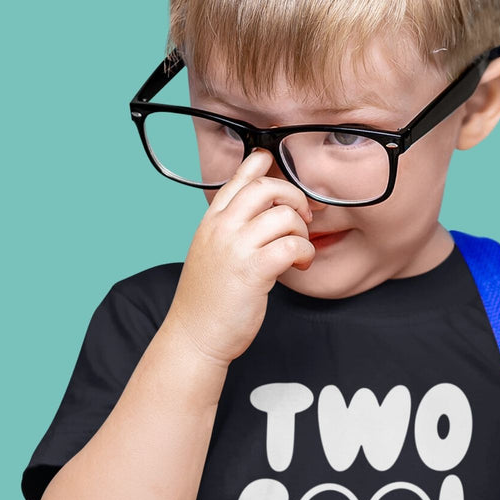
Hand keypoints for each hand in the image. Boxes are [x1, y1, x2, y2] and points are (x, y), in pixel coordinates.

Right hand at [166, 150, 314, 366]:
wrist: (195, 335)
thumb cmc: (208, 298)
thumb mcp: (212, 251)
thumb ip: (232, 227)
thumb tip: (265, 209)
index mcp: (212, 220)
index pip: (239, 178)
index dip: (263, 165)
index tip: (279, 170)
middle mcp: (222, 228)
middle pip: (266, 186)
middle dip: (294, 197)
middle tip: (303, 217)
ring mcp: (236, 247)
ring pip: (284, 215)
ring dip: (302, 230)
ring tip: (299, 249)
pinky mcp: (254, 270)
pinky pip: (293, 244)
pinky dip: (305, 252)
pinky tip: (300, 264)